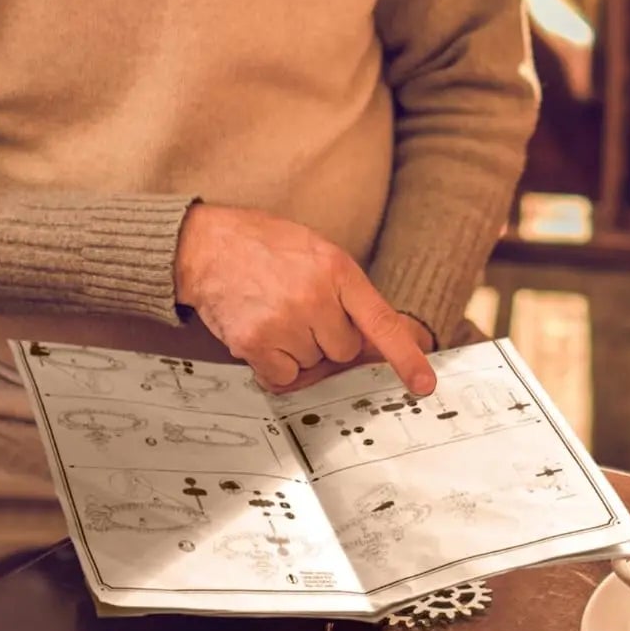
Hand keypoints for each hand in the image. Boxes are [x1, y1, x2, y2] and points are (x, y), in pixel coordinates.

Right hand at [174, 204, 435, 395]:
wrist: (206, 245)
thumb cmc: (265, 248)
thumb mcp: (318, 254)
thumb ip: (349, 296)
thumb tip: (377, 345)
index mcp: (337, 270)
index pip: (381, 322)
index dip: (406, 357)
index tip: (424, 385)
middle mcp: (314, 297)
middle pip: (344, 351)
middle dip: (326, 338)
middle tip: (298, 309)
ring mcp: (284, 323)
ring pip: (313, 365)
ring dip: (298, 350)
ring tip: (274, 314)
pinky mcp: (256, 344)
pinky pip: (284, 378)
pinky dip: (275, 365)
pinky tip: (262, 332)